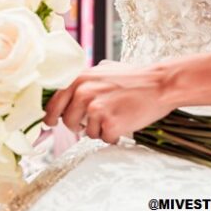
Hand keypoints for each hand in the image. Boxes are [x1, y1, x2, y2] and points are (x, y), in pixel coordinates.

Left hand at [43, 62, 174, 144]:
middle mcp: (83, 93)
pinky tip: (125, 120)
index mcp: (79, 79)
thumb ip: (83, 83)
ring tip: (118, 113)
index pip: (53, 104)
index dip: (51, 116)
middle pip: (68, 122)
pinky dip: (114, 135)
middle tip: (100, 116)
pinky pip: (104, 139)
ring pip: (87, 133)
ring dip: (100, 129)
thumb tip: (67, 97)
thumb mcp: (102, 71)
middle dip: (80, 124)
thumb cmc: (134, 78)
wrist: (159, 84)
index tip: (51, 123)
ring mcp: (96, 109)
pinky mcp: (109, 124)